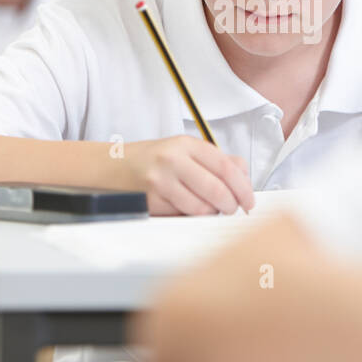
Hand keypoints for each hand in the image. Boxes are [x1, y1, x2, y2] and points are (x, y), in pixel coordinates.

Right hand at [123, 136, 253, 215]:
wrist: (112, 167)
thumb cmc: (152, 160)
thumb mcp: (183, 150)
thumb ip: (216, 160)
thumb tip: (244, 176)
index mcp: (186, 144)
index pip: (227, 168)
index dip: (244, 188)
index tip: (249, 200)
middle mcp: (173, 160)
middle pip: (217, 190)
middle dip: (231, 205)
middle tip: (233, 209)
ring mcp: (160, 182)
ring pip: (202, 208)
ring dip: (212, 213)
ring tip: (210, 209)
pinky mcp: (151, 202)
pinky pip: (183, 216)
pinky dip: (193, 217)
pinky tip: (190, 210)